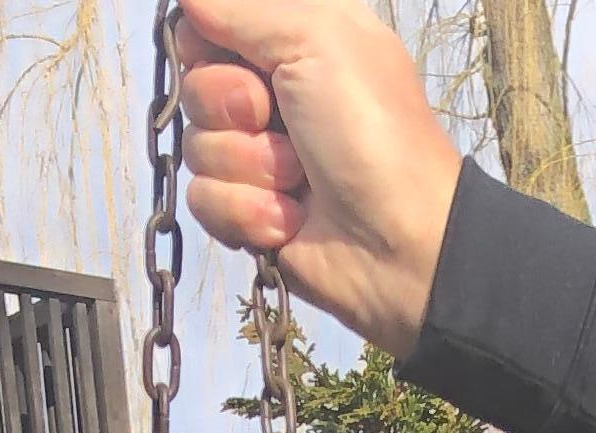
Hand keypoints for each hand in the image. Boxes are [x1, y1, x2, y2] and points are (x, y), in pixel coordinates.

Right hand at [174, 0, 461, 359]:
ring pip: (196, 146)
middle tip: (276, 120)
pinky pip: (204, 200)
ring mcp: (258, 155)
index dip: (207, 40)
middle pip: (195, 84)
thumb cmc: (370, 131)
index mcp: (292, 39)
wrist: (401, 246)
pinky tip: (292, 220)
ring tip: (299, 180)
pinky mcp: (250, 212)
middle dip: (230, 105)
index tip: (233, 54)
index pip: (209, 25)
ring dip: (250, 166)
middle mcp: (272, 92)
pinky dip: (248, 211)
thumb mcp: (316, 38)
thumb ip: (243, 7)